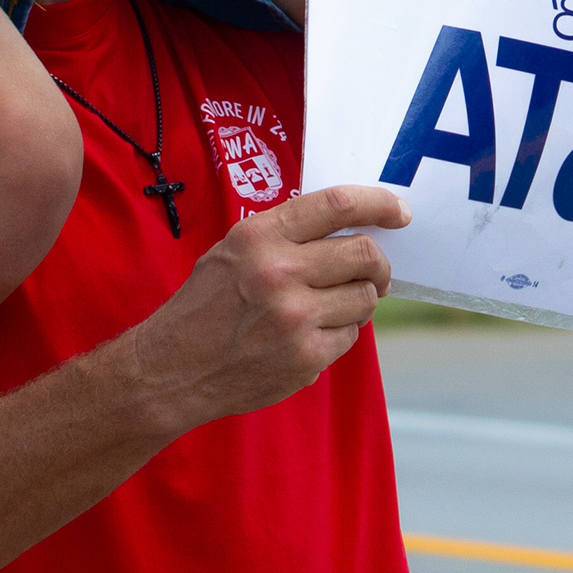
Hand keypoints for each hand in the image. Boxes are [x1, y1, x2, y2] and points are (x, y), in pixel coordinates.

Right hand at [116, 183, 402, 436]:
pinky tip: (313, 334)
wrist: (173, 369)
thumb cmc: (205, 305)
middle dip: (378, 264)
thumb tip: (350, 227)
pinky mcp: (306, 357)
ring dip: (360, 300)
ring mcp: (295, 318)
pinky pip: (351, 335)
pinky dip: (341, 332)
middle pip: (365, 254)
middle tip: (374, 273)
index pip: (338, 204)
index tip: (400, 212)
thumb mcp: (233, 250)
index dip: (379, 203)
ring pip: (365, 297)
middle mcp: (280, 272)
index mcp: (261, 236)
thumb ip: (286, 235)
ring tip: (333, 305)